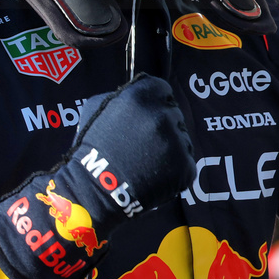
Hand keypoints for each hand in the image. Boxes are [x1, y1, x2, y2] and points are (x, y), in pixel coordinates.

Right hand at [67, 73, 195, 217]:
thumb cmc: (92, 146)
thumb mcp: (98, 107)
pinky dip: (174, 170)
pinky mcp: (185, 166)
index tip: (147, 118)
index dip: (155, 103)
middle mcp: (163, 115)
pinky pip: (186, 163)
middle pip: (174, 114)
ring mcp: (175, 141)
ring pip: (182, 139)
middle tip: (144, 144)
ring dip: (170, 147)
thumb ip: (122, 94)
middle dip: (162, 126)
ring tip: (147, 162)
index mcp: (143, 95)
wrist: (95, 187)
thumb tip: (139, 94)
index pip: (163, 91)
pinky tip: (155, 175)